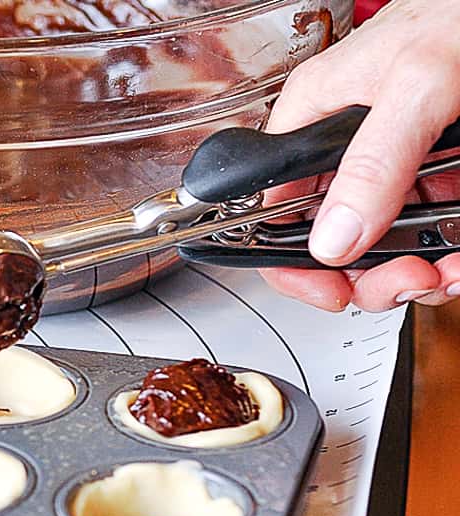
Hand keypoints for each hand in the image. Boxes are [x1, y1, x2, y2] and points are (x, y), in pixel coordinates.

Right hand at [260, 0, 459, 311]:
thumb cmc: (459, 14)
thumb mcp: (415, 88)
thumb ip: (372, 164)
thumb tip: (331, 239)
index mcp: (313, 118)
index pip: (272, 209)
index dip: (290, 260)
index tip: (328, 289)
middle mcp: (346, 146)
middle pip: (330, 241)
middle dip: (367, 274)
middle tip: (405, 281)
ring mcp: (392, 161)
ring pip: (382, 244)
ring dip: (412, 271)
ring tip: (442, 270)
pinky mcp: (435, 170)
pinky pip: (429, 228)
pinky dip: (445, 252)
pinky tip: (456, 255)